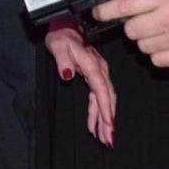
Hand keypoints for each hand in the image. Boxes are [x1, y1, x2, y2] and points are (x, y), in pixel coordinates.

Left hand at [45, 22, 115, 146]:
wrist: (65, 28)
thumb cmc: (62, 37)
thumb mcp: (58, 46)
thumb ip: (63, 60)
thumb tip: (67, 74)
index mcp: (92, 64)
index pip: (101, 89)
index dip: (106, 108)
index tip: (109, 124)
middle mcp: (99, 69)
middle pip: (107, 98)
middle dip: (109, 120)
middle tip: (109, 139)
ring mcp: (98, 73)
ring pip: (105, 99)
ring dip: (104, 119)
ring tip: (104, 137)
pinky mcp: (94, 76)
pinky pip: (98, 97)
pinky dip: (98, 112)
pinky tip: (95, 125)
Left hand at [93, 0, 168, 68]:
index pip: (123, 7)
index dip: (105, 11)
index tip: (99, 13)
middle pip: (130, 31)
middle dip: (131, 25)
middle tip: (141, 19)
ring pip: (142, 48)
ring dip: (145, 40)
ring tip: (158, 30)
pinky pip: (158, 61)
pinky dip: (159, 53)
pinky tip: (167, 42)